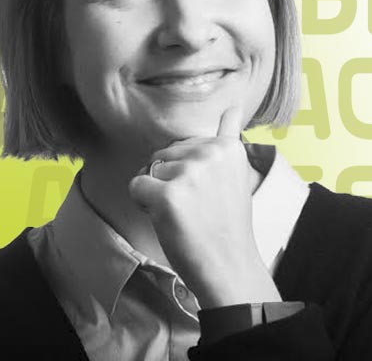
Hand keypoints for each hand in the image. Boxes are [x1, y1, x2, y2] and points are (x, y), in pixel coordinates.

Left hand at [128, 107, 280, 307]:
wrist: (229, 267)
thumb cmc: (227, 222)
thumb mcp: (236, 172)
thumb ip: (228, 137)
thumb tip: (234, 105)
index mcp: (227, 146)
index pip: (186, 145)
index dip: (190, 173)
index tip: (210, 196)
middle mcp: (209, 153)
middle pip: (165, 154)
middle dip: (171, 179)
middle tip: (196, 207)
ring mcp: (189, 172)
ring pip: (150, 169)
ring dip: (158, 192)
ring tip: (185, 214)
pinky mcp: (167, 194)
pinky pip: (135, 186)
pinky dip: (142, 203)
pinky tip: (167, 219)